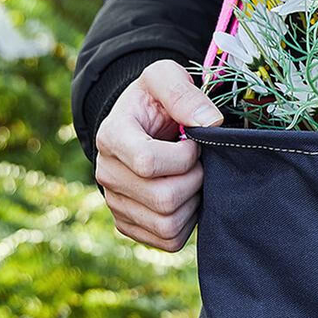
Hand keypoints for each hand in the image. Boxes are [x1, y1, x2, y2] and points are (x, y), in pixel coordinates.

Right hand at [94, 60, 222, 249]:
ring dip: (193, 203)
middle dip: (194, 180)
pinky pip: (168, 240)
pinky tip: (187, 198)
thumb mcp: (165, 77)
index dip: (184, 156)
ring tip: (192, 179)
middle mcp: (106, 173)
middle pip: (163, 198)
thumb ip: (183, 92)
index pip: (148, 162)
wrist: (142, 125)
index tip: (193, 143)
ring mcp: (115, 203)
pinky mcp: (128, 225)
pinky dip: (187, 223)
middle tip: (198, 164)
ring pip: (167, 224)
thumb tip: (211, 124)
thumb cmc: (156, 100)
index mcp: (111, 136)